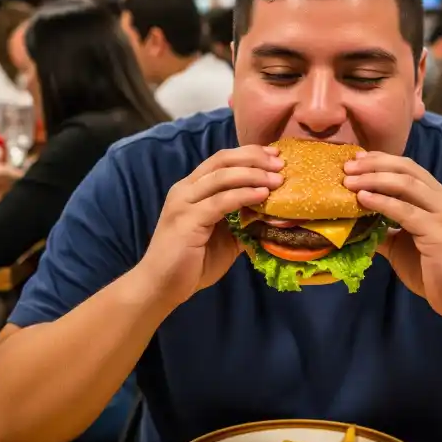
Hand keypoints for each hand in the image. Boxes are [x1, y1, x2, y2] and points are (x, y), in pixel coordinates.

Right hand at [141, 146, 283, 307]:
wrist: (160, 287)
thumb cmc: (191, 264)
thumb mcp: (225, 238)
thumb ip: (243, 222)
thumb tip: (273, 215)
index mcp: (192, 189)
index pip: (221, 160)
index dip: (248, 154)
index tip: (275, 155)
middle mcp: (185, 189)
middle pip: (222, 161)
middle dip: (254, 158)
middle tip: (280, 163)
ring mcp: (184, 203)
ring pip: (222, 177)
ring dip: (253, 174)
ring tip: (277, 179)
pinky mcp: (187, 220)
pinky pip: (220, 201)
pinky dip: (243, 195)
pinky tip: (262, 194)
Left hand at [343, 152, 441, 321]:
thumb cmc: (436, 273)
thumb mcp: (402, 246)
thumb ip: (383, 231)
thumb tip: (353, 224)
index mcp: (438, 198)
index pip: (408, 168)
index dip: (381, 160)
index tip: (356, 160)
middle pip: (406, 169)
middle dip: (374, 164)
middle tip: (348, 167)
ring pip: (405, 184)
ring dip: (374, 179)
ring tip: (349, 181)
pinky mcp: (439, 231)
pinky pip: (405, 211)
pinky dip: (382, 201)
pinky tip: (363, 198)